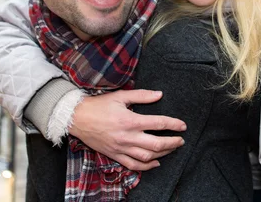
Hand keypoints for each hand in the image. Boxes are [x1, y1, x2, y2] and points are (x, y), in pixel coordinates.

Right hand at [69, 89, 186, 170]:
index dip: (173, 124)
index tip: (183, 126)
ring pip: (147, 157)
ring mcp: (121, 148)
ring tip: (171, 148)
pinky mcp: (115, 155)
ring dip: (163, 154)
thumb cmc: (98, 105)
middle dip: (172, 143)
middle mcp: (127, 137)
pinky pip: (133, 165)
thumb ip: (141, 95)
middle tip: (181, 140)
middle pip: (156, 144)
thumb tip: (159, 94)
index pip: (158, 123)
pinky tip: (156, 163)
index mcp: (130, 120)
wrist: (77, 118)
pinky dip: (146, 166)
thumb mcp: (120, 96)